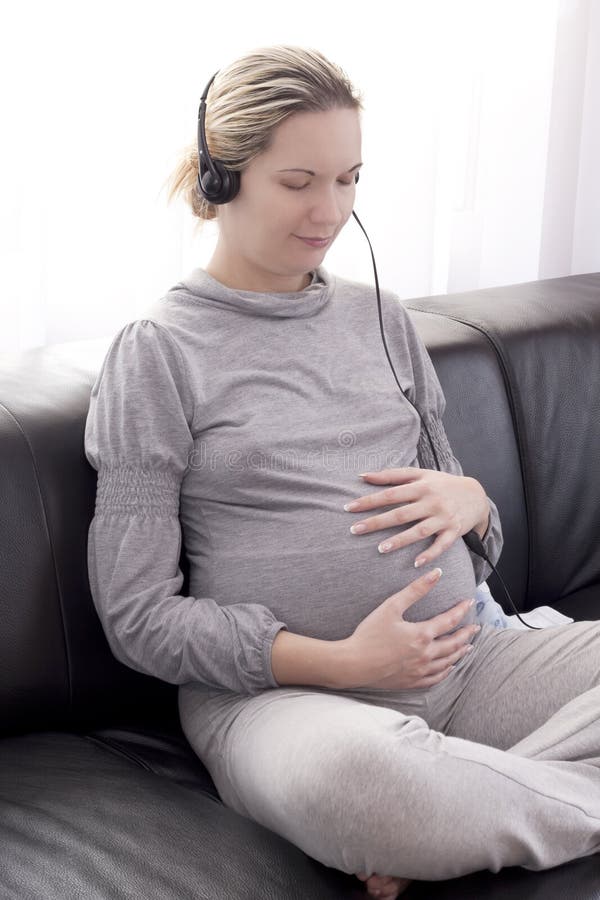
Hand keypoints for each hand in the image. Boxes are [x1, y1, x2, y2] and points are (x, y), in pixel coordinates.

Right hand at [341, 568, 479, 690]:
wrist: (353, 664)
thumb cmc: (369, 634)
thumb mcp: (391, 607)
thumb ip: (416, 590)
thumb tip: (436, 573)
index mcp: (422, 635)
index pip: (449, 620)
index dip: (461, 610)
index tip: (470, 602)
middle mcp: (425, 655)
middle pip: (453, 643)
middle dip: (466, 634)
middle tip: (476, 627)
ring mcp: (420, 671)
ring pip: (448, 662)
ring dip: (460, 653)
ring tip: (468, 646)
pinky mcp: (412, 682)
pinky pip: (436, 678)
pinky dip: (446, 671)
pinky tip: (449, 667)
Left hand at [344, 467, 489, 568]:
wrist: (476, 494)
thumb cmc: (441, 484)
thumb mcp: (420, 474)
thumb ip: (392, 475)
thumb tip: (362, 475)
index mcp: (421, 486)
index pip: (390, 494)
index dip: (369, 501)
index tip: (349, 508)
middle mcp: (432, 502)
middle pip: (401, 514)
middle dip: (377, 522)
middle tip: (354, 530)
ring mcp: (443, 518)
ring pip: (419, 531)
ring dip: (400, 540)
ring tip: (380, 549)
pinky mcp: (454, 532)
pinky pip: (441, 545)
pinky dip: (430, 554)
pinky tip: (416, 563)